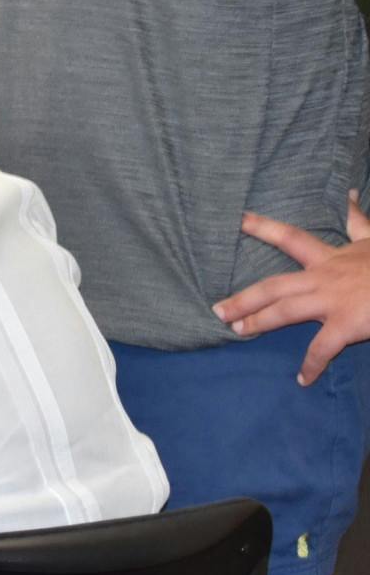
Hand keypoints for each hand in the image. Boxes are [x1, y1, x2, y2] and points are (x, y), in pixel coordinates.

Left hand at [214, 190, 369, 384]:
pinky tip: (302, 379)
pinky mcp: (347, 325)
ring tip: (237, 331)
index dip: (262, 228)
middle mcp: (323, 278)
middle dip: (244, 297)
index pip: (290, 238)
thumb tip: (349, 194)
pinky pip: (323, 349)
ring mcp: (332, 302)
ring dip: (259, 323)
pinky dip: (312, 366)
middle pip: (273, 285)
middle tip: (217, 309)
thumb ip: (357, 221)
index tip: (236, 220)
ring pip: (285, 312)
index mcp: (329, 258)